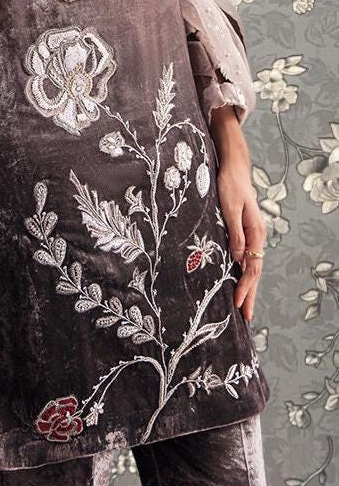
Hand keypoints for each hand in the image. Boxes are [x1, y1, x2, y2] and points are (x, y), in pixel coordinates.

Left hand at [210, 106, 265, 322]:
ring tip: (244, 306)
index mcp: (255, 232)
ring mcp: (251, 235)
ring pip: (251, 266)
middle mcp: (256, 236)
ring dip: (248, 287)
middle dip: (250, 294)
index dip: (245, 287)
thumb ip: (235, 233)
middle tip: (246, 317)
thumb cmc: (230, 186)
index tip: (237, 304)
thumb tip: (238, 257)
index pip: (252, 267)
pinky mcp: (243, 232)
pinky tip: (238, 281)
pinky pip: (246, 257)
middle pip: (254, 271)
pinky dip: (243, 273)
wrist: (233, 169)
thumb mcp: (230, 208)